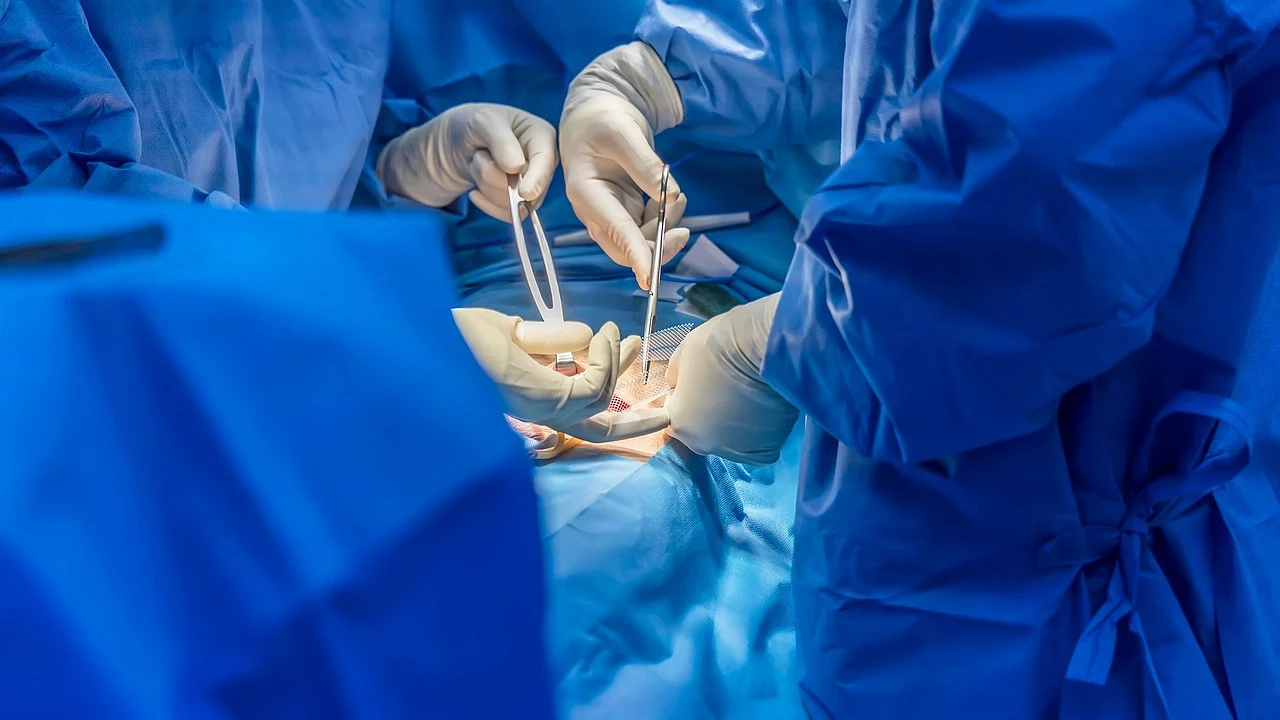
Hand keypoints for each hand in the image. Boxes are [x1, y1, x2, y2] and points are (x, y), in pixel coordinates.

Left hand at [377, 103, 556, 221]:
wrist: (455, 143)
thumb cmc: (471, 124)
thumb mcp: (482, 121)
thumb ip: (500, 141)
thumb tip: (516, 167)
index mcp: (542, 136)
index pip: (546, 161)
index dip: (537, 179)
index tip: (525, 193)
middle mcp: (543, 162)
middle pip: (529, 187)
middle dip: (494, 176)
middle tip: (479, 156)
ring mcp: (533, 184)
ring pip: (516, 204)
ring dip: (486, 186)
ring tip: (478, 164)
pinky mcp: (520, 202)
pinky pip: (508, 216)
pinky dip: (486, 204)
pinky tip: (474, 192)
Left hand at [453, 308, 668, 441]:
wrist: (426, 334)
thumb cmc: (459, 336)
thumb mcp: (514, 333)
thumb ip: (553, 339)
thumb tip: (589, 339)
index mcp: (531, 404)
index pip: (582, 420)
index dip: (616, 414)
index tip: (645, 398)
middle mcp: (537, 414)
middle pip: (598, 431)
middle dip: (637, 424)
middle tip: (668, 413)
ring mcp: (540, 408)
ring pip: (601, 399)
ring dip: (616, 362)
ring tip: (615, 333)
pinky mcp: (542, 398)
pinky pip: (594, 385)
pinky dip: (606, 358)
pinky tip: (603, 335)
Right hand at [560, 42, 690, 288]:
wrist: (595, 117)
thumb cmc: (603, 121)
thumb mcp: (624, 133)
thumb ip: (646, 164)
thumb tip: (670, 195)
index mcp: (585, 193)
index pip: (615, 231)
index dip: (635, 255)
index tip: (650, 278)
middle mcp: (595, 212)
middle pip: (625, 249)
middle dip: (657, 247)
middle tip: (684, 230)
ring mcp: (609, 215)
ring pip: (640, 242)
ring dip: (665, 229)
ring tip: (680, 198)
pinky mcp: (623, 214)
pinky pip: (647, 229)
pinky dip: (664, 220)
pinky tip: (671, 197)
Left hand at [665, 294, 798, 463]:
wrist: (769, 350)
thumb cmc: (722, 346)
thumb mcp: (685, 352)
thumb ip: (677, 376)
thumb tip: (680, 387)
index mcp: (680, 423)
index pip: (674, 418)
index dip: (685, 399)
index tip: (698, 384)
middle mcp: (705, 445)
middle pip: (702, 432)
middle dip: (708, 414)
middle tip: (725, 388)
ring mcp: (736, 451)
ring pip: (730, 439)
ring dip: (734, 422)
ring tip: (748, 395)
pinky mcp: (765, 451)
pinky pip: (756, 442)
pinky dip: (759, 429)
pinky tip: (763, 407)